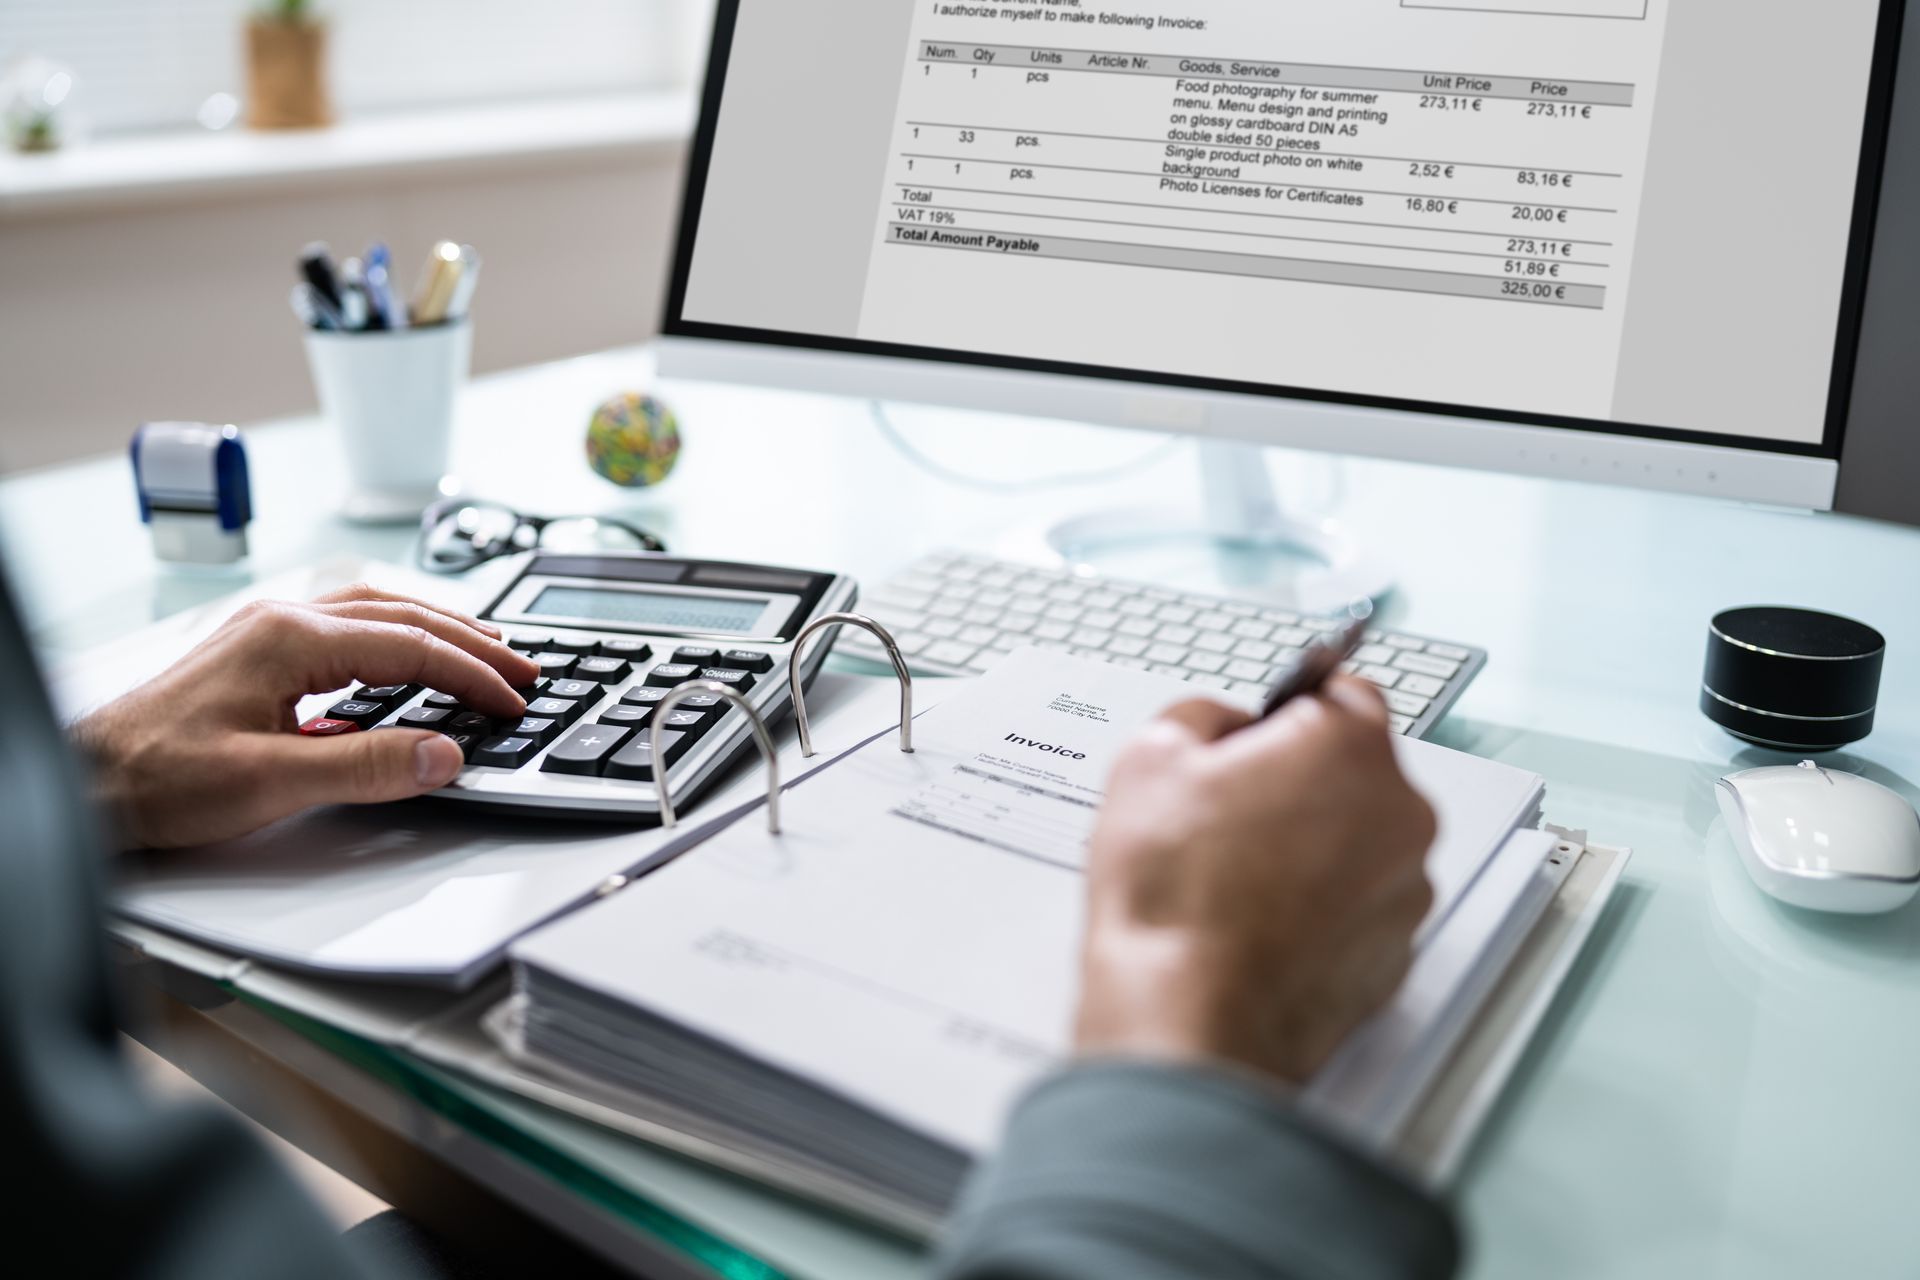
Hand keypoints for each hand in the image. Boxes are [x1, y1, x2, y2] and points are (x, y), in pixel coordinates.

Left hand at [72, 584, 539, 848]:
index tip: (514, 701)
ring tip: (484, 652)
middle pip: (403, 616)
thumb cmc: (155, 779)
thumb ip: (366, 766)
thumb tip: (444, 753)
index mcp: (290, 638)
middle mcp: (282, 621)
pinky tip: (408, 662)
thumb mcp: (269, 782)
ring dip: (438, 632)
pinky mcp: (257, 655)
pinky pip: (348, 628)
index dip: (472, 676)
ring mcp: (268, 633)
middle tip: (525, 669)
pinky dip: (397, 639)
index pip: (411, 647)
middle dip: (472, 643)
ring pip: (376, 614)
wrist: (84, 781)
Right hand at [1074, 677, 1436, 1085]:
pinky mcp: (1396, 954)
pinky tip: (1258, 922)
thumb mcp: (1151, 757)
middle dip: (1298, 780)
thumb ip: (1202, 715)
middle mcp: (1400, 814)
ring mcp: (1406, 889)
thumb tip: (1224, 725)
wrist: (1190, 1017)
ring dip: (1312, 846)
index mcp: (1350, 749)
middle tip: (1227, 810)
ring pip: (1358, 841)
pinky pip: (1358, 906)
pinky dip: (1320, 907)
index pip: (1343, 689)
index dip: (1289, 707)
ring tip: (1235, 876)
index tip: (1262, 727)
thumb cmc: (1175, 897)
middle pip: (1354, 770)